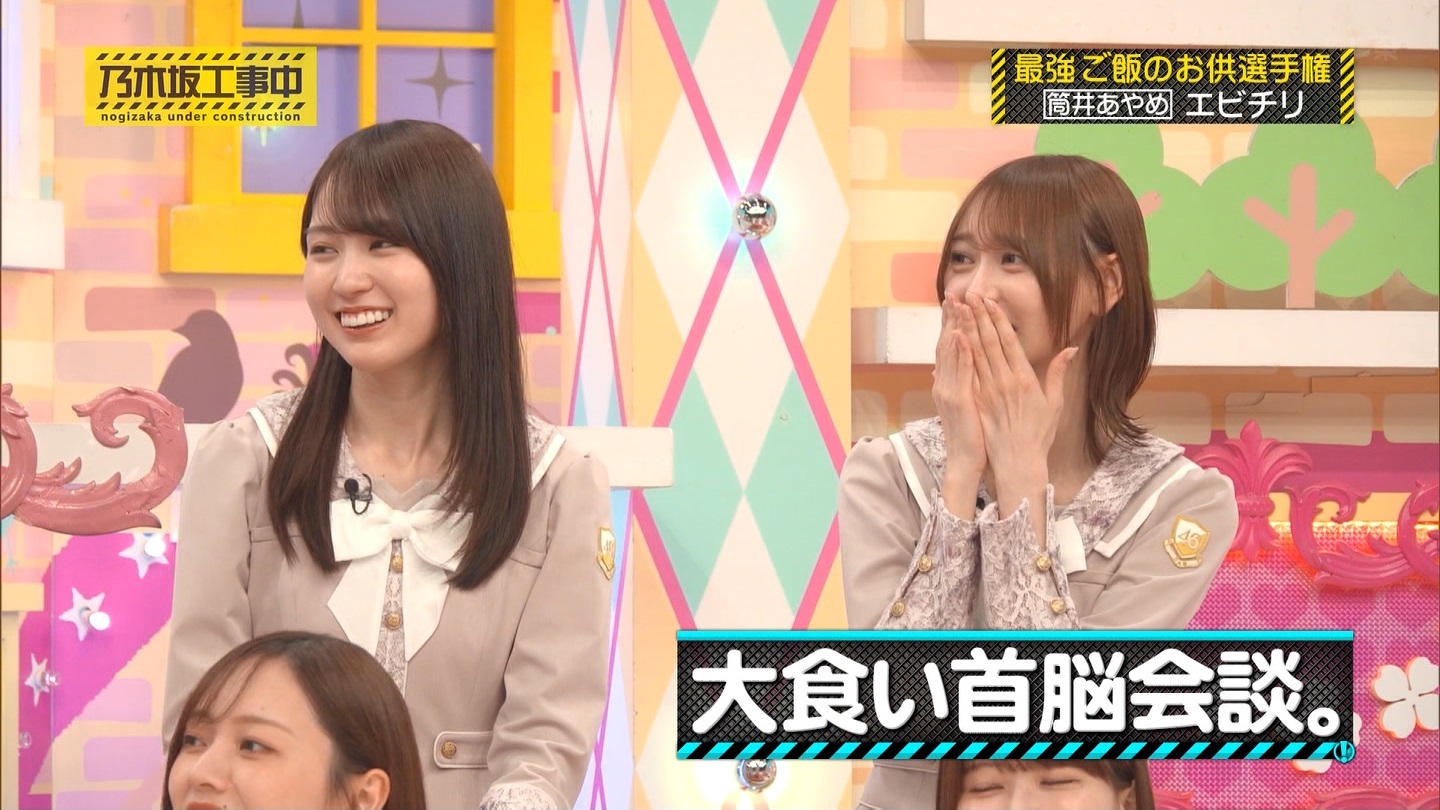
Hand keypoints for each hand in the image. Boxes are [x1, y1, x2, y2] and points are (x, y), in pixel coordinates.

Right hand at [932, 292, 985, 477]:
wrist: (966, 461)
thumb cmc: (974, 436)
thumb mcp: (968, 406)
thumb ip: (962, 383)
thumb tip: (951, 368)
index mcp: (951, 383)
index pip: (952, 347)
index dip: (954, 324)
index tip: (957, 302)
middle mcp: (946, 383)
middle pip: (948, 343)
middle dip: (950, 318)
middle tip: (952, 293)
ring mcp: (950, 390)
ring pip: (951, 353)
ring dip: (953, 327)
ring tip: (956, 305)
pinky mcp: (958, 400)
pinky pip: (960, 372)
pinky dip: (959, 353)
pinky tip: (960, 335)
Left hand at [960, 293, 1077, 488]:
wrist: (1019, 461)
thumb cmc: (1039, 433)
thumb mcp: (1055, 403)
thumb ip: (1058, 373)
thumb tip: (1071, 349)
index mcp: (1025, 378)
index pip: (1008, 341)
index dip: (997, 319)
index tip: (989, 301)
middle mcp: (1004, 381)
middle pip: (989, 342)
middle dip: (978, 316)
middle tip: (969, 295)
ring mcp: (988, 391)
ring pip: (975, 354)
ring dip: (966, 329)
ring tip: (959, 310)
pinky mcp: (977, 401)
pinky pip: (968, 373)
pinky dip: (960, 354)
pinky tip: (953, 339)